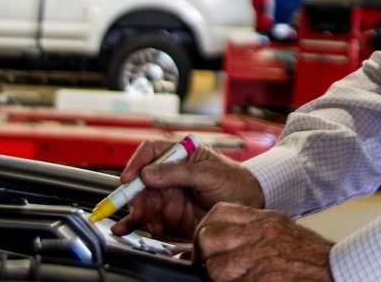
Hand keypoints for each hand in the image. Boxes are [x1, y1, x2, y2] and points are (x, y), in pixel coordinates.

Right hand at [109, 139, 264, 240]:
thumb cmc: (236, 182)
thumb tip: (148, 173)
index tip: (130, 178)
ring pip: (143, 200)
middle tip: (139, 208)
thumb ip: (179, 172)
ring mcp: (171, 194)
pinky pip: (149, 218)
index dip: (137, 163)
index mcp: (182, 155)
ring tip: (146, 222)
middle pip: (142, 180)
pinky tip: (134, 228)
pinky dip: (139, 223)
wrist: (250, 207)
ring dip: (139, 212)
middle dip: (136, 195)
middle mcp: (172, 174)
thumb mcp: (210, 174)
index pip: (152, 151)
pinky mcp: (171, 215)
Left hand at [194, 203, 333, 281]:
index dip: (207, 229)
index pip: (219, 213)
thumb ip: (256, 231)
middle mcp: (260, 234)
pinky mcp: (260, 279)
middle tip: (212, 267)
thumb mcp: (283, 230)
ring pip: (214, 267)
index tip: (207, 245)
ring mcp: (259, 258)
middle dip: (205, 255)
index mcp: (266, 219)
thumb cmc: (312, 256)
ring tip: (232, 280)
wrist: (335, 270)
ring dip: (218, 277)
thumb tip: (226, 241)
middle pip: (209, 237)